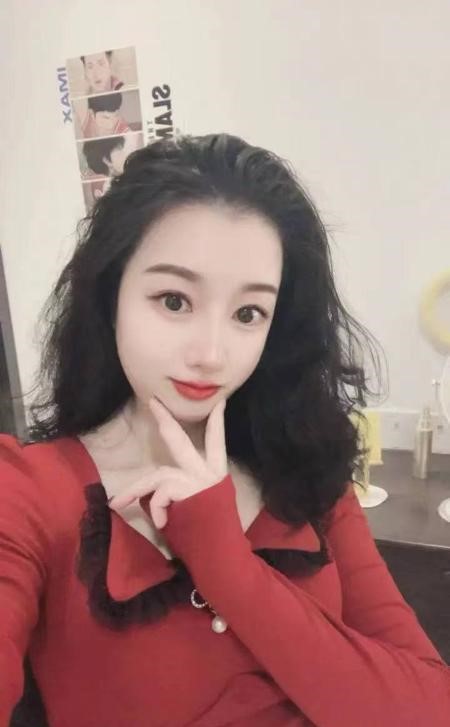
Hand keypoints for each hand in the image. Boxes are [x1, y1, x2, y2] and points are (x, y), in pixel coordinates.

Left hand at [109, 396, 227, 528]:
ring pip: (159, 474)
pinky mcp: (190, 491)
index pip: (217, 442)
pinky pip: (160, 492)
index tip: (219, 403)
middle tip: (153, 402)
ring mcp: (200, 481)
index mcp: (216, 475)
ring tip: (118, 503)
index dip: (217, 422)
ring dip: (136, 489)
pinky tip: (162, 524)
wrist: (223, 557)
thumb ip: (183, 492)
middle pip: (180, 441)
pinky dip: (155, 507)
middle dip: (165, 419)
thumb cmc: (209, 538)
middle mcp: (210, 473)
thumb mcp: (199, 508)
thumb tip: (155, 490)